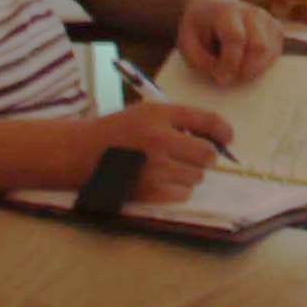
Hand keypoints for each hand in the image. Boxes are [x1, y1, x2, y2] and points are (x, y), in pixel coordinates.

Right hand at [89, 99, 233, 203]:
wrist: (80, 152)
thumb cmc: (117, 131)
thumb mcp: (147, 113)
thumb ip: (179, 121)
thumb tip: (216, 138)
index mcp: (159, 114)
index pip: (207, 120)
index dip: (223, 130)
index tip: (226, 138)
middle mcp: (158, 139)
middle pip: (207, 154)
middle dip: (205, 156)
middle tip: (194, 156)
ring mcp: (153, 167)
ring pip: (196, 175)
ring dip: (190, 173)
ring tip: (170, 168)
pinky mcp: (147, 190)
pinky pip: (183, 193)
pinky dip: (178, 189)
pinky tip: (163, 181)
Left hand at [175, 0, 282, 86]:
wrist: (212, 7)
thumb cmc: (198, 29)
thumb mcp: (188, 42)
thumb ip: (202, 61)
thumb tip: (225, 78)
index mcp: (226, 12)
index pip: (235, 38)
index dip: (230, 63)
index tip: (220, 79)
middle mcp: (251, 12)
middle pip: (258, 46)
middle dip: (246, 70)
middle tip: (230, 80)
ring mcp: (267, 19)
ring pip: (270, 52)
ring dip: (254, 70)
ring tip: (236, 74)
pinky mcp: (276, 28)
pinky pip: (276, 52)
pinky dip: (263, 65)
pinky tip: (247, 65)